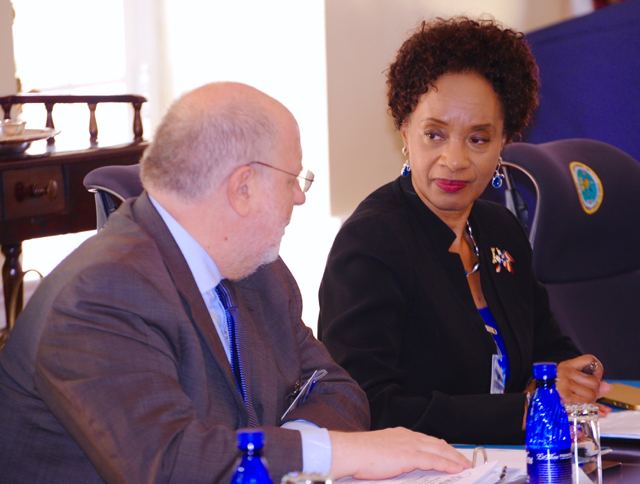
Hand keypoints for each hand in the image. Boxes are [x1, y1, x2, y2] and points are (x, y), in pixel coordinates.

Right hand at [328, 427, 470, 479]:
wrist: (351, 451)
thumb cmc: (360, 454)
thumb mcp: (381, 450)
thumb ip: (394, 455)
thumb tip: (399, 463)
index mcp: (400, 435)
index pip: (427, 440)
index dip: (441, 447)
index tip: (449, 452)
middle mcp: (408, 436)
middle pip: (437, 443)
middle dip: (452, 452)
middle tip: (464, 460)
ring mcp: (410, 445)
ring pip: (440, 450)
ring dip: (455, 458)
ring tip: (465, 465)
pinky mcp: (410, 456)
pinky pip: (435, 460)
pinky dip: (448, 464)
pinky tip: (456, 469)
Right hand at [556, 355, 612, 405]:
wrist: (539, 400)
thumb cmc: (556, 390)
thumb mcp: (571, 380)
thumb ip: (591, 384)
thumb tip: (608, 387)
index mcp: (566, 366)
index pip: (590, 359)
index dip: (598, 369)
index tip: (597, 376)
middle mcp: (565, 372)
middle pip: (594, 382)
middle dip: (595, 391)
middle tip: (586, 394)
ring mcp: (565, 384)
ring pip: (592, 395)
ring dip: (590, 401)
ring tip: (580, 401)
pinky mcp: (566, 397)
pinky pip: (586, 404)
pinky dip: (586, 407)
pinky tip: (579, 406)